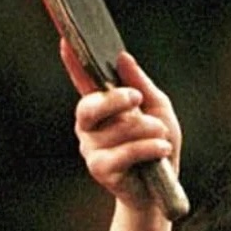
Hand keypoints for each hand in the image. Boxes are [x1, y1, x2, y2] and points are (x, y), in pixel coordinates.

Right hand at [60, 39, 181, 210]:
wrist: (162, 190)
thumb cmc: (160, 146)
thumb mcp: (159, 110)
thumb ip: (142, 85)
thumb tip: (123, 58)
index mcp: (102, 107)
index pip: (84, 81)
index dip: (74, 63)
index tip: (67, 40)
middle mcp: (90, 126)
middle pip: (90, 105)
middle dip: (116, 99)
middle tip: (137, 98)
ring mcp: (91, 147)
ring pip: (117, 129)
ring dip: (148, 131)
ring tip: (163, 137)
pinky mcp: (99, 168)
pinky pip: (123, 152)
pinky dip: (148, 148)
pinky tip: (162, 150)